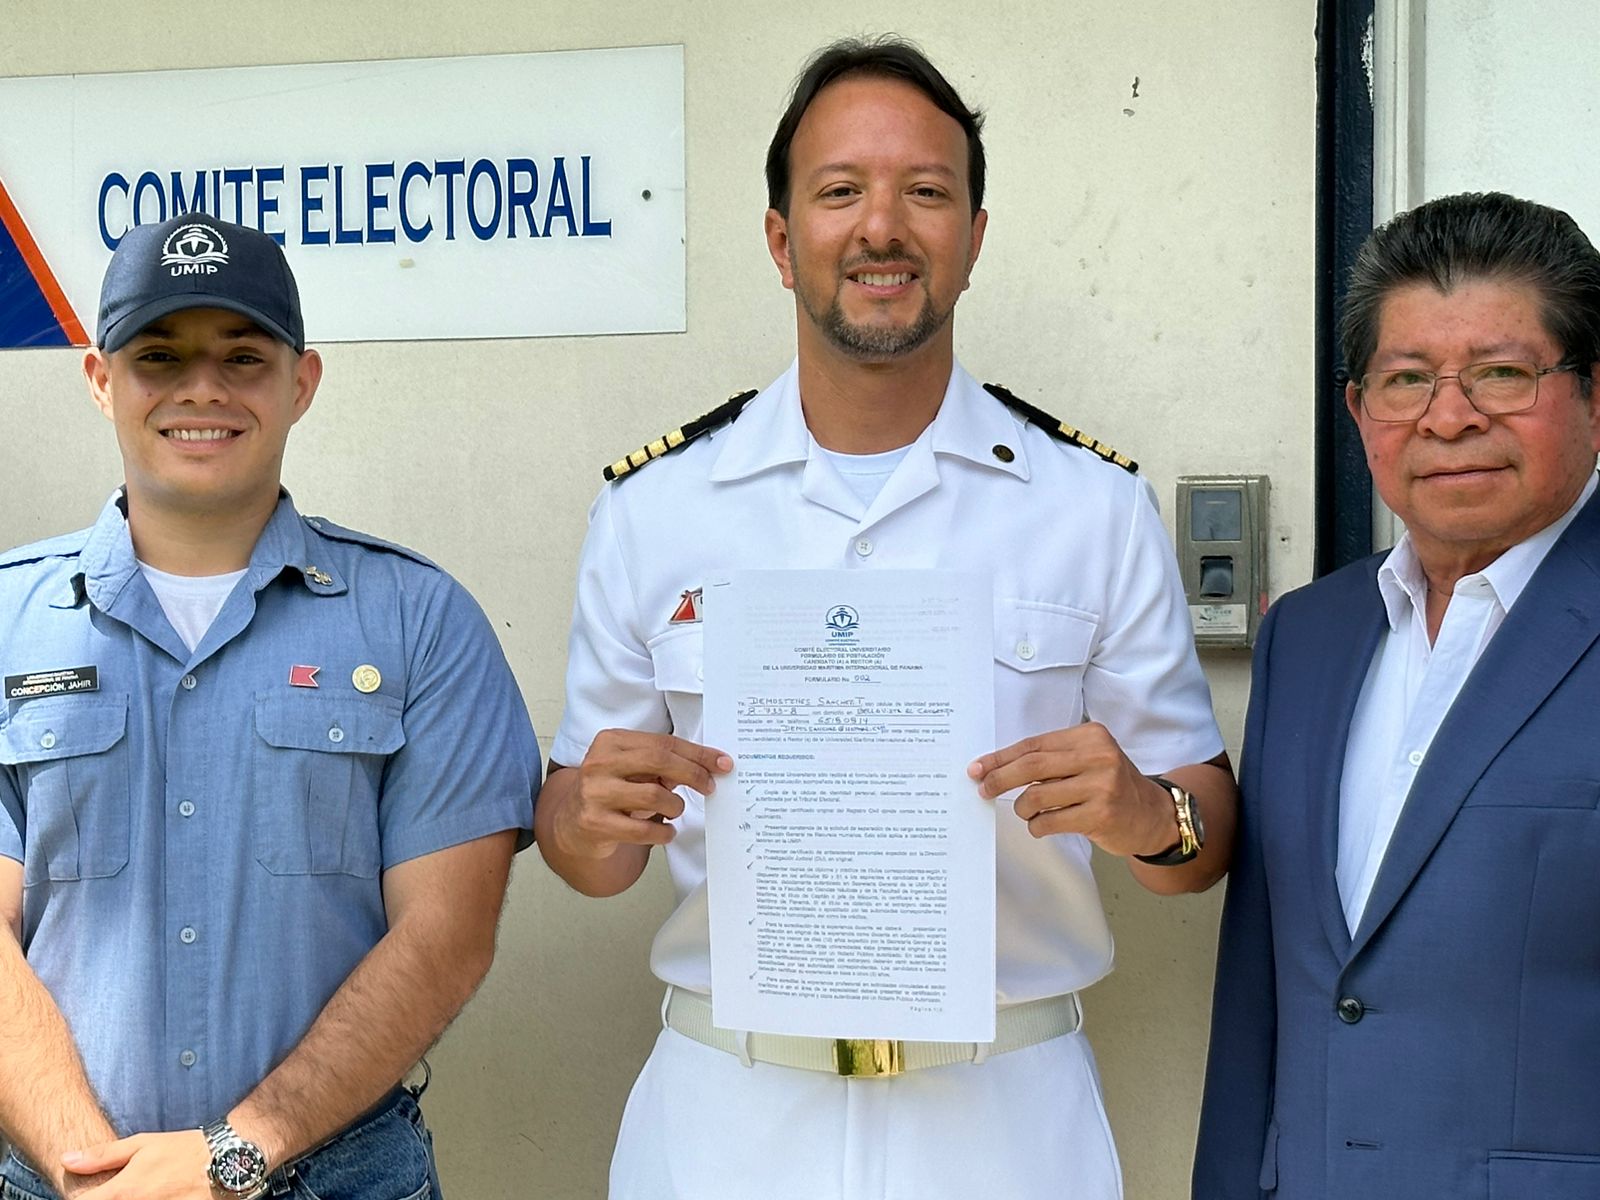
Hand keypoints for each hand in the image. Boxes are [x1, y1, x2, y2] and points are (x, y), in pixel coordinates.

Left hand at [63, 1129, 210, 1199]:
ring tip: (143, 1191)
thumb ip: (103, 1155)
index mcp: (122, 1192)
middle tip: (125, 1189)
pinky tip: (157, 1197)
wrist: (227, 1161)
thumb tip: (66, 1160)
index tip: (89, 1193)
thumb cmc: (184, 1150)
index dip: (80, 1199)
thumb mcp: (143, 1144)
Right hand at [549, 729, 732, 859]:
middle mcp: (599, 763)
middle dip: (692, 774)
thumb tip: (705, 766)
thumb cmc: (610, 790)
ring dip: (675, 806)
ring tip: (675, 810)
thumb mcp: (631, 769)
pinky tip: (667, 832)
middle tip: (709, 786)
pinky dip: (664, 833)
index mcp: (610, 741)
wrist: (572, 823)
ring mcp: (595, 793)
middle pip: (659, 761)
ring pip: (654, 795)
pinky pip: (643, 830)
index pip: (663, 742)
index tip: (720, 762)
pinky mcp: (595, 822)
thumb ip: (662, 764)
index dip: (697, 753)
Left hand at [967, 722, 1176, 856]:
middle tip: (983, 790)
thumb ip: (1052, 759)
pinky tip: (1042, 826)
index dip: (1001, 757)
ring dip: (1022, 808)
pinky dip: (1037, 826)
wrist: (1152, 815)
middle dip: (1000, 779)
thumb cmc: (1110, 785)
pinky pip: (1050, 821)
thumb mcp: (1088, 759)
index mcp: (1090, 735)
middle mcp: (1098, 756)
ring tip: (1027, 812)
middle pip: (1031, 765)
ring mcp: (1101, 786)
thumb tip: (998, 767)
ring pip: (1037, 796)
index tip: (978, 768)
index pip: (1033, 744)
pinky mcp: (1100, 815)